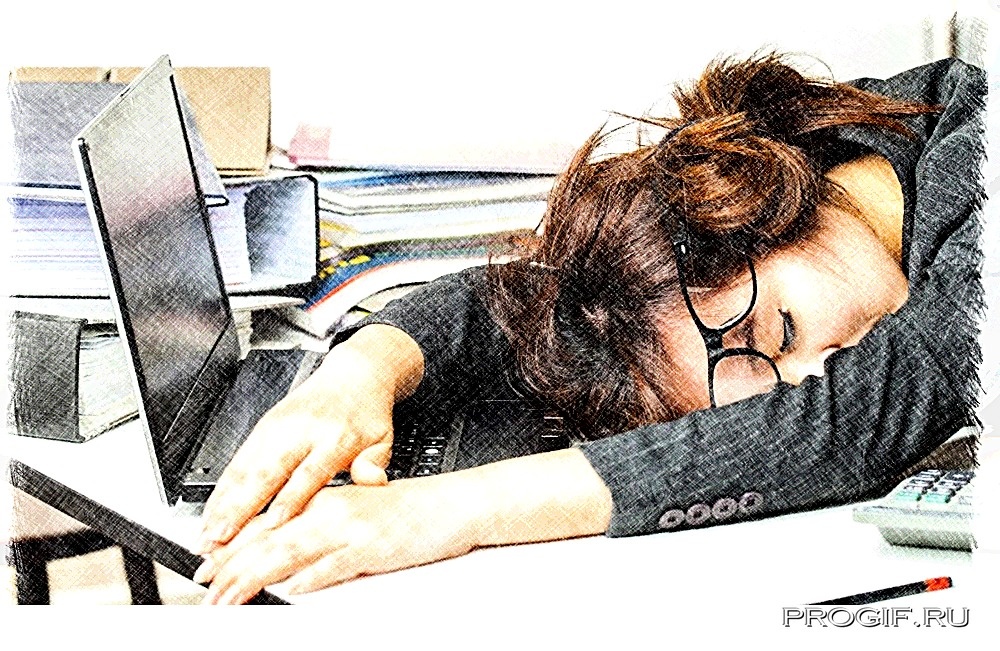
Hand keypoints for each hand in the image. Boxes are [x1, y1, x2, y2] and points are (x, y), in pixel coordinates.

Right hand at [193, 325, 423, 553]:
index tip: (273, 524)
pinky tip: (209, 513)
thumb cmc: (367, 415)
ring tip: (206, 536)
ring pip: (244, 469)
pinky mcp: (261, 428)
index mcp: (335, 436)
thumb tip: (374, 483)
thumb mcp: (382, 440)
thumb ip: (374, 465)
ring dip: (222, 504)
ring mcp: (277, 428)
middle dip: (240, 508)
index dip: (290, 498)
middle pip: (266, 472)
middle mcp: (301, 431)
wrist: (354, 374)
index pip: (309, 471)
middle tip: (221, 540)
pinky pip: (237, 462)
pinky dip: (221, 490)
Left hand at [194, 448, 613, 603]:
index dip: (234, 549)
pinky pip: (333, 565)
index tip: (207, 567)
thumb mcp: (358, 520)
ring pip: (290, 552)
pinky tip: (288, 588)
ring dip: (254, 576)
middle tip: (203, 588)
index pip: (269, 526)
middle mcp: (331, 511)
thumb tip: (290, 570)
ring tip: (227, 596)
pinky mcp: (372, 547)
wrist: (453, 504)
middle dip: (231, 567)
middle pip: (270, 541)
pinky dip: (308, 578)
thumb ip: (323, 542)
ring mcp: (350, 529)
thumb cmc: (410, 513)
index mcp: (326, 502)